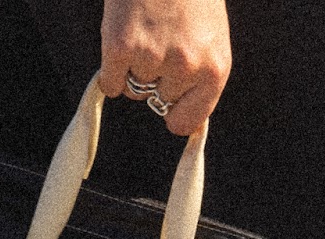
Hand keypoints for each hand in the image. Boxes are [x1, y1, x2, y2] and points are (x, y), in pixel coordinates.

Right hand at [99, 0, 230, 135]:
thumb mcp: (211, 38)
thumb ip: (201, 76)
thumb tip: (183, 120)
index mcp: (214, 69)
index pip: (190, 121)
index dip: (176, 113)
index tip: (170, 108)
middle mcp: (186, 68)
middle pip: (158, 100)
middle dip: (156, 78)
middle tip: (159, 41)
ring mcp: (152, 58)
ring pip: (134, 89)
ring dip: (133, 67)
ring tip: (145, 32)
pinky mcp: (121, 47)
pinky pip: (110, 83)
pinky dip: (110, 71)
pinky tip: (121, 42)